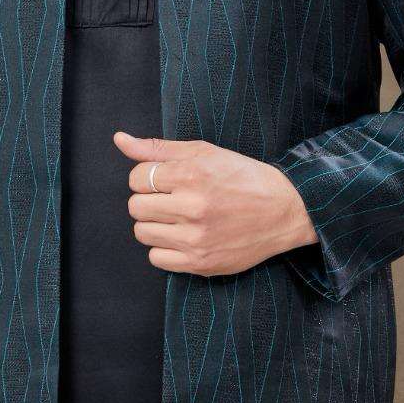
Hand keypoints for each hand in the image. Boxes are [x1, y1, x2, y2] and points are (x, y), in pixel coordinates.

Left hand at [113, 130, 318, 276]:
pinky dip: (164, 248)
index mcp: (191, 175)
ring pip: (142, 233)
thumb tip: (119, 139)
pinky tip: (183, 236)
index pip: (137, 178)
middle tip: (172, 199)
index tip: (166, 180)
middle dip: (148, 200)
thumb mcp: (203, 152)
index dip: (147, 177)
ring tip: (178, 218)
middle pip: (135, 207)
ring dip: (154, 224)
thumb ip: (157, 148)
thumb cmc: (242, 176)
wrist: (284, 210)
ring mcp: (196, 238)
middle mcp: (192, 207)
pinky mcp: (201, 262)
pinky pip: (156, 259)